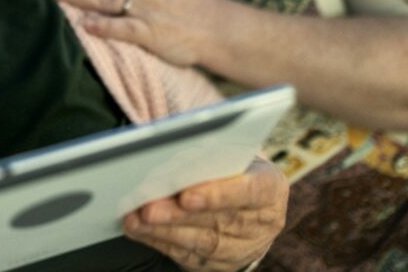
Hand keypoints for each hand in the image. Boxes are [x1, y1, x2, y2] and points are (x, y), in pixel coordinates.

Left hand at [123, 157, 287, 270]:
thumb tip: (169, 147)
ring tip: (136, 218)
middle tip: (148, 207)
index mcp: (271, 187)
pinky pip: (189, 257)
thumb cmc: (233, 164)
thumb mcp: (232, 150)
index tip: (186, 195)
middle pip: (220, 221)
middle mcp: (263, 222)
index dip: (219, 195)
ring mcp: (244, 247)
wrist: (248, 199)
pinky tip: (139, 230)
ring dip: (164, 231)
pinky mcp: (221, 264)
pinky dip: (161, 242)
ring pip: (202, 242)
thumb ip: (210, 151)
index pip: (250, 192)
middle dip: (179, 215)